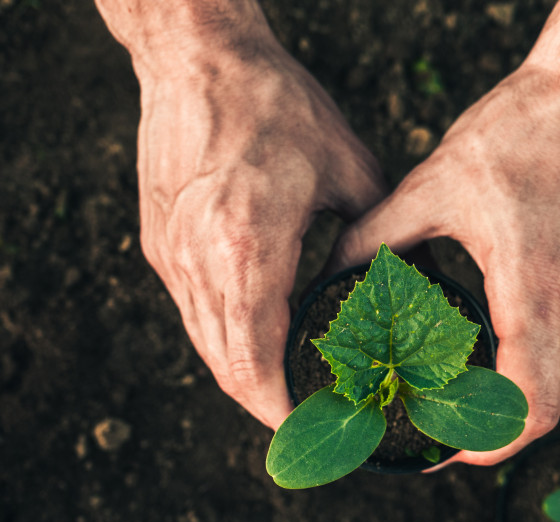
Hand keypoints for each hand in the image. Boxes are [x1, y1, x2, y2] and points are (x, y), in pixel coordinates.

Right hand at [99, 5, 384, 428]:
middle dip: (267, 403)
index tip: (316, 426)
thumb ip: (373, 238)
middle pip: (226, 368)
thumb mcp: (349, 169)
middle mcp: (199, 264)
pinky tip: (259, 332)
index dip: (283, 411)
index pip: (255, 367)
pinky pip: (193, 310)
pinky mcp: (159, 242)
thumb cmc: (276, 104)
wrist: (197, 57)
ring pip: (205, 344)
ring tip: (288, 384)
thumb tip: (400, 281)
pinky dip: (226, 334)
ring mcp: (171, 256)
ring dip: (245, 372)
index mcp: (249, 251)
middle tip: (310, 415)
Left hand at [329, 62, 559, 463]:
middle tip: (447, 414)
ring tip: (477, 375)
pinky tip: (515, 325)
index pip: (527, 408)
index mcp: (535, 289)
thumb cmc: (524, 127)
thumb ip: (380, 235)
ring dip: (524, 385)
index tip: (450, 448)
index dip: (488, 445)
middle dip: (496, 421)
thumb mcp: (436, 182)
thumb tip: (337, 269)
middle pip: (546, 403)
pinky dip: (550, 349)